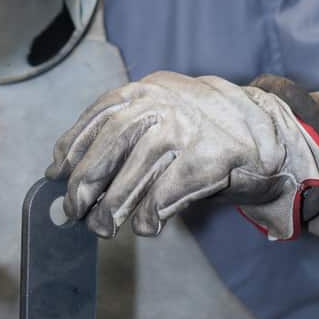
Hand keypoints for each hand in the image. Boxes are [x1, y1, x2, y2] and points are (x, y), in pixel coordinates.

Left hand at [47, 71, 318, 239]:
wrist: (262, 132)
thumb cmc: (195, 130)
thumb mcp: (157, 113)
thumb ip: (118, 134)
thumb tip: (63, 173)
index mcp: (143, 90)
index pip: (97, 118)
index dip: (71, 149)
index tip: (56, 175)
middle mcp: (161, 103)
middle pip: (110, 145)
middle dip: (85, 181)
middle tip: (73, 210)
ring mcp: (185, 129)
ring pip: (134, 173)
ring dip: (113, 206)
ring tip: (103, 227)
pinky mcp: (207, 158)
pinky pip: (166, 193)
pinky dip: (150, 215)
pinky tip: (146, 226)